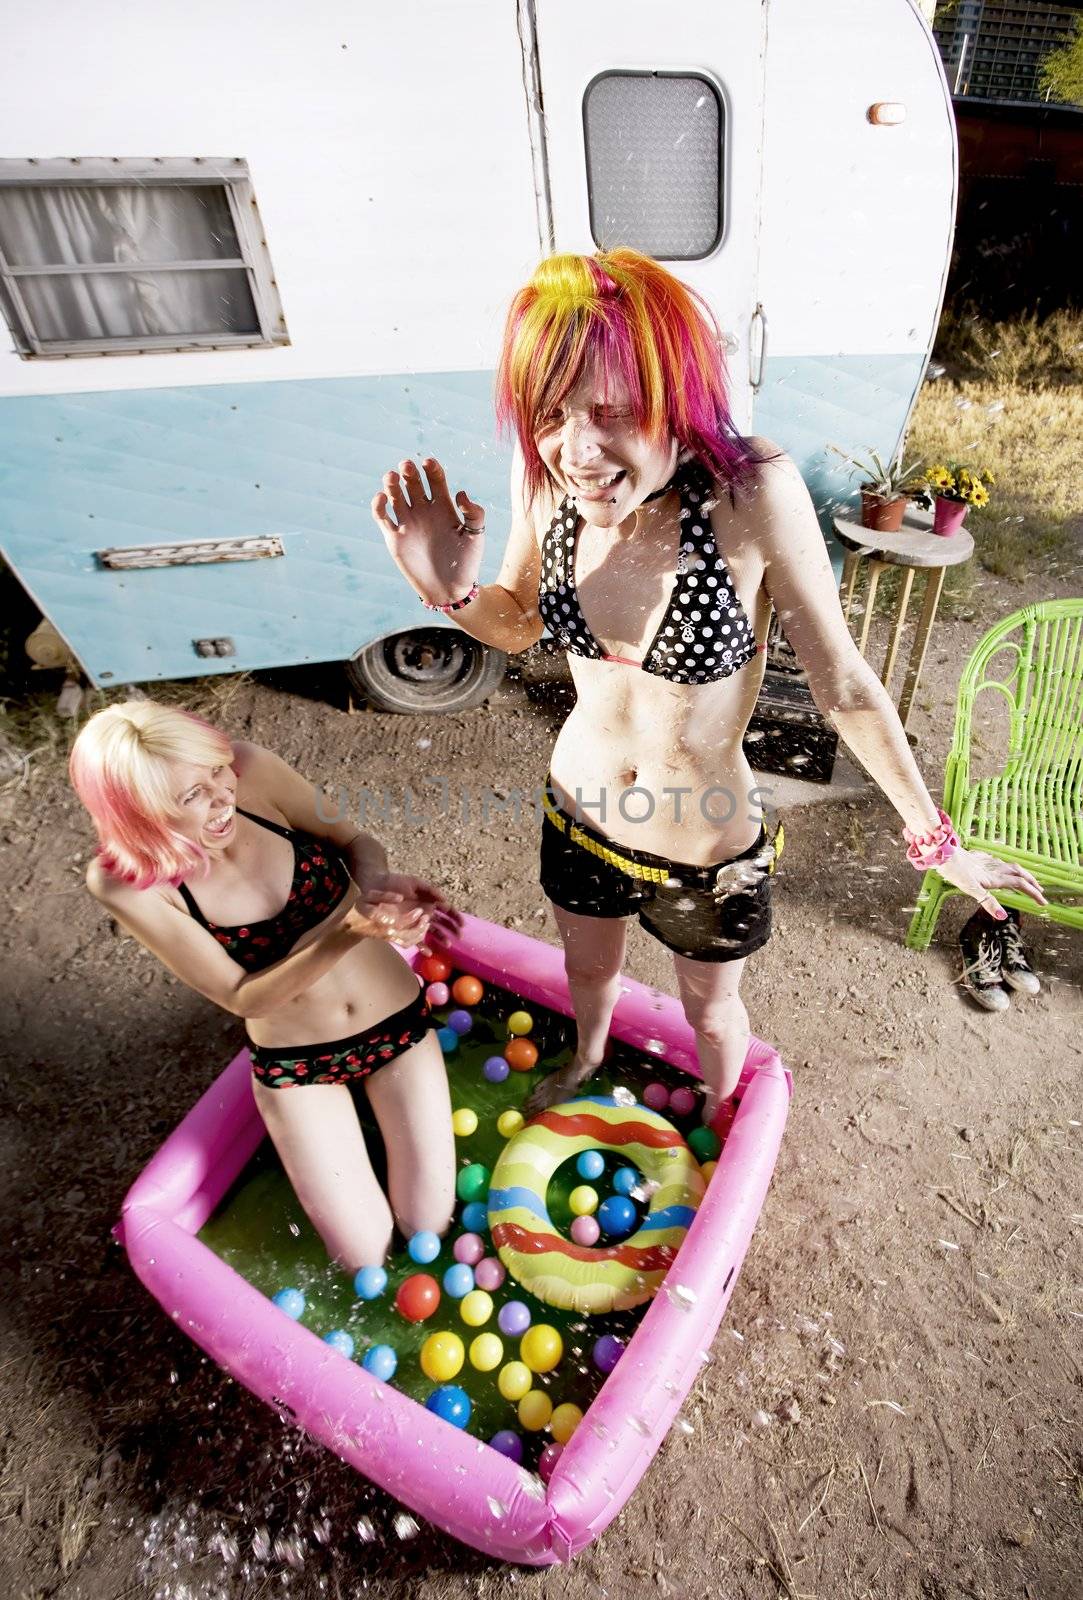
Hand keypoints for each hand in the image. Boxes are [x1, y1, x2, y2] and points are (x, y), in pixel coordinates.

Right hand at [341, 889, 427, 946]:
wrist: (352, 925)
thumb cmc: (361, 908)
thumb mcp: (368, 896)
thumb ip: (384, 896)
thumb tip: (400, 898)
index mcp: (379, 920)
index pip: (396, 923)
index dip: (410, 918)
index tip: (419, 911)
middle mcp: (384, 931)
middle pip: (405, 936)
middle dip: (418, 928)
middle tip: (426, 918)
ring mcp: (388, 937)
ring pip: (407, 941)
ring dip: (419, 934)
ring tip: (426, 923)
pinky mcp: (391, 940)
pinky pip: (406, 943)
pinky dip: (417, 939)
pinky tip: (423, 929)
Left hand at [356, 872, 463, 949]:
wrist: (377, 886)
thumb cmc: (396, 882)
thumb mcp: (415, 883)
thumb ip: (430, 890)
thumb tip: (445, 900)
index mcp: (429, 901)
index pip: (447, 910)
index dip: (455, 917)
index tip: (462, 924)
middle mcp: (425, 912)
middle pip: (443, 923)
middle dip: (452, 930)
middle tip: (459, 937)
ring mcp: (416, 921)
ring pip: (433, 932)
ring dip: (441, 938)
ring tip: (447, 945)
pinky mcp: (405, 928)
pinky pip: (416, 939)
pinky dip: (423, 947)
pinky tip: (430, 953)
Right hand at [372, 457, 484, 606]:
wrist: (449, 590)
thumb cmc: (466, 563)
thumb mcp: (475, 537)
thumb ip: (474, 513)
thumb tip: (460, 493)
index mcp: (444, 507)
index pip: (435, 479)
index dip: (431, 468)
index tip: (428, 462)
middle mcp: (424, 511)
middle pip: (413, 483)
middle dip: (409, 472)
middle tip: (407, 466)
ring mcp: (408, 523)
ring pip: (395, 495)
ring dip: (392, 483)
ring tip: (392, 477)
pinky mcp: (394, 537)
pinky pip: (382, 516)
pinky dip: (378, 505)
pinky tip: (382, 498)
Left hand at [936, 846, 1047, 919]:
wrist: (944, 853)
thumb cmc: (956, 871)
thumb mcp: (971, 889)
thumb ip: (987, 902)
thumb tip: (1002, 917)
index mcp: (996, 877)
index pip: (1021, 884)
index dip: (1033, 893)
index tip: (1043, 902)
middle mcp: (996, 868)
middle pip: (1020, 873)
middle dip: (1032, 882)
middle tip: (1040, 891)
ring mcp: (989, 862)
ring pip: (1012, 867)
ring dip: (1022, 874)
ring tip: (1027, 881)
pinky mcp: (981, 858)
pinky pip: (1000, 863)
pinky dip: (1008, 868)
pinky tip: (1003, 869)